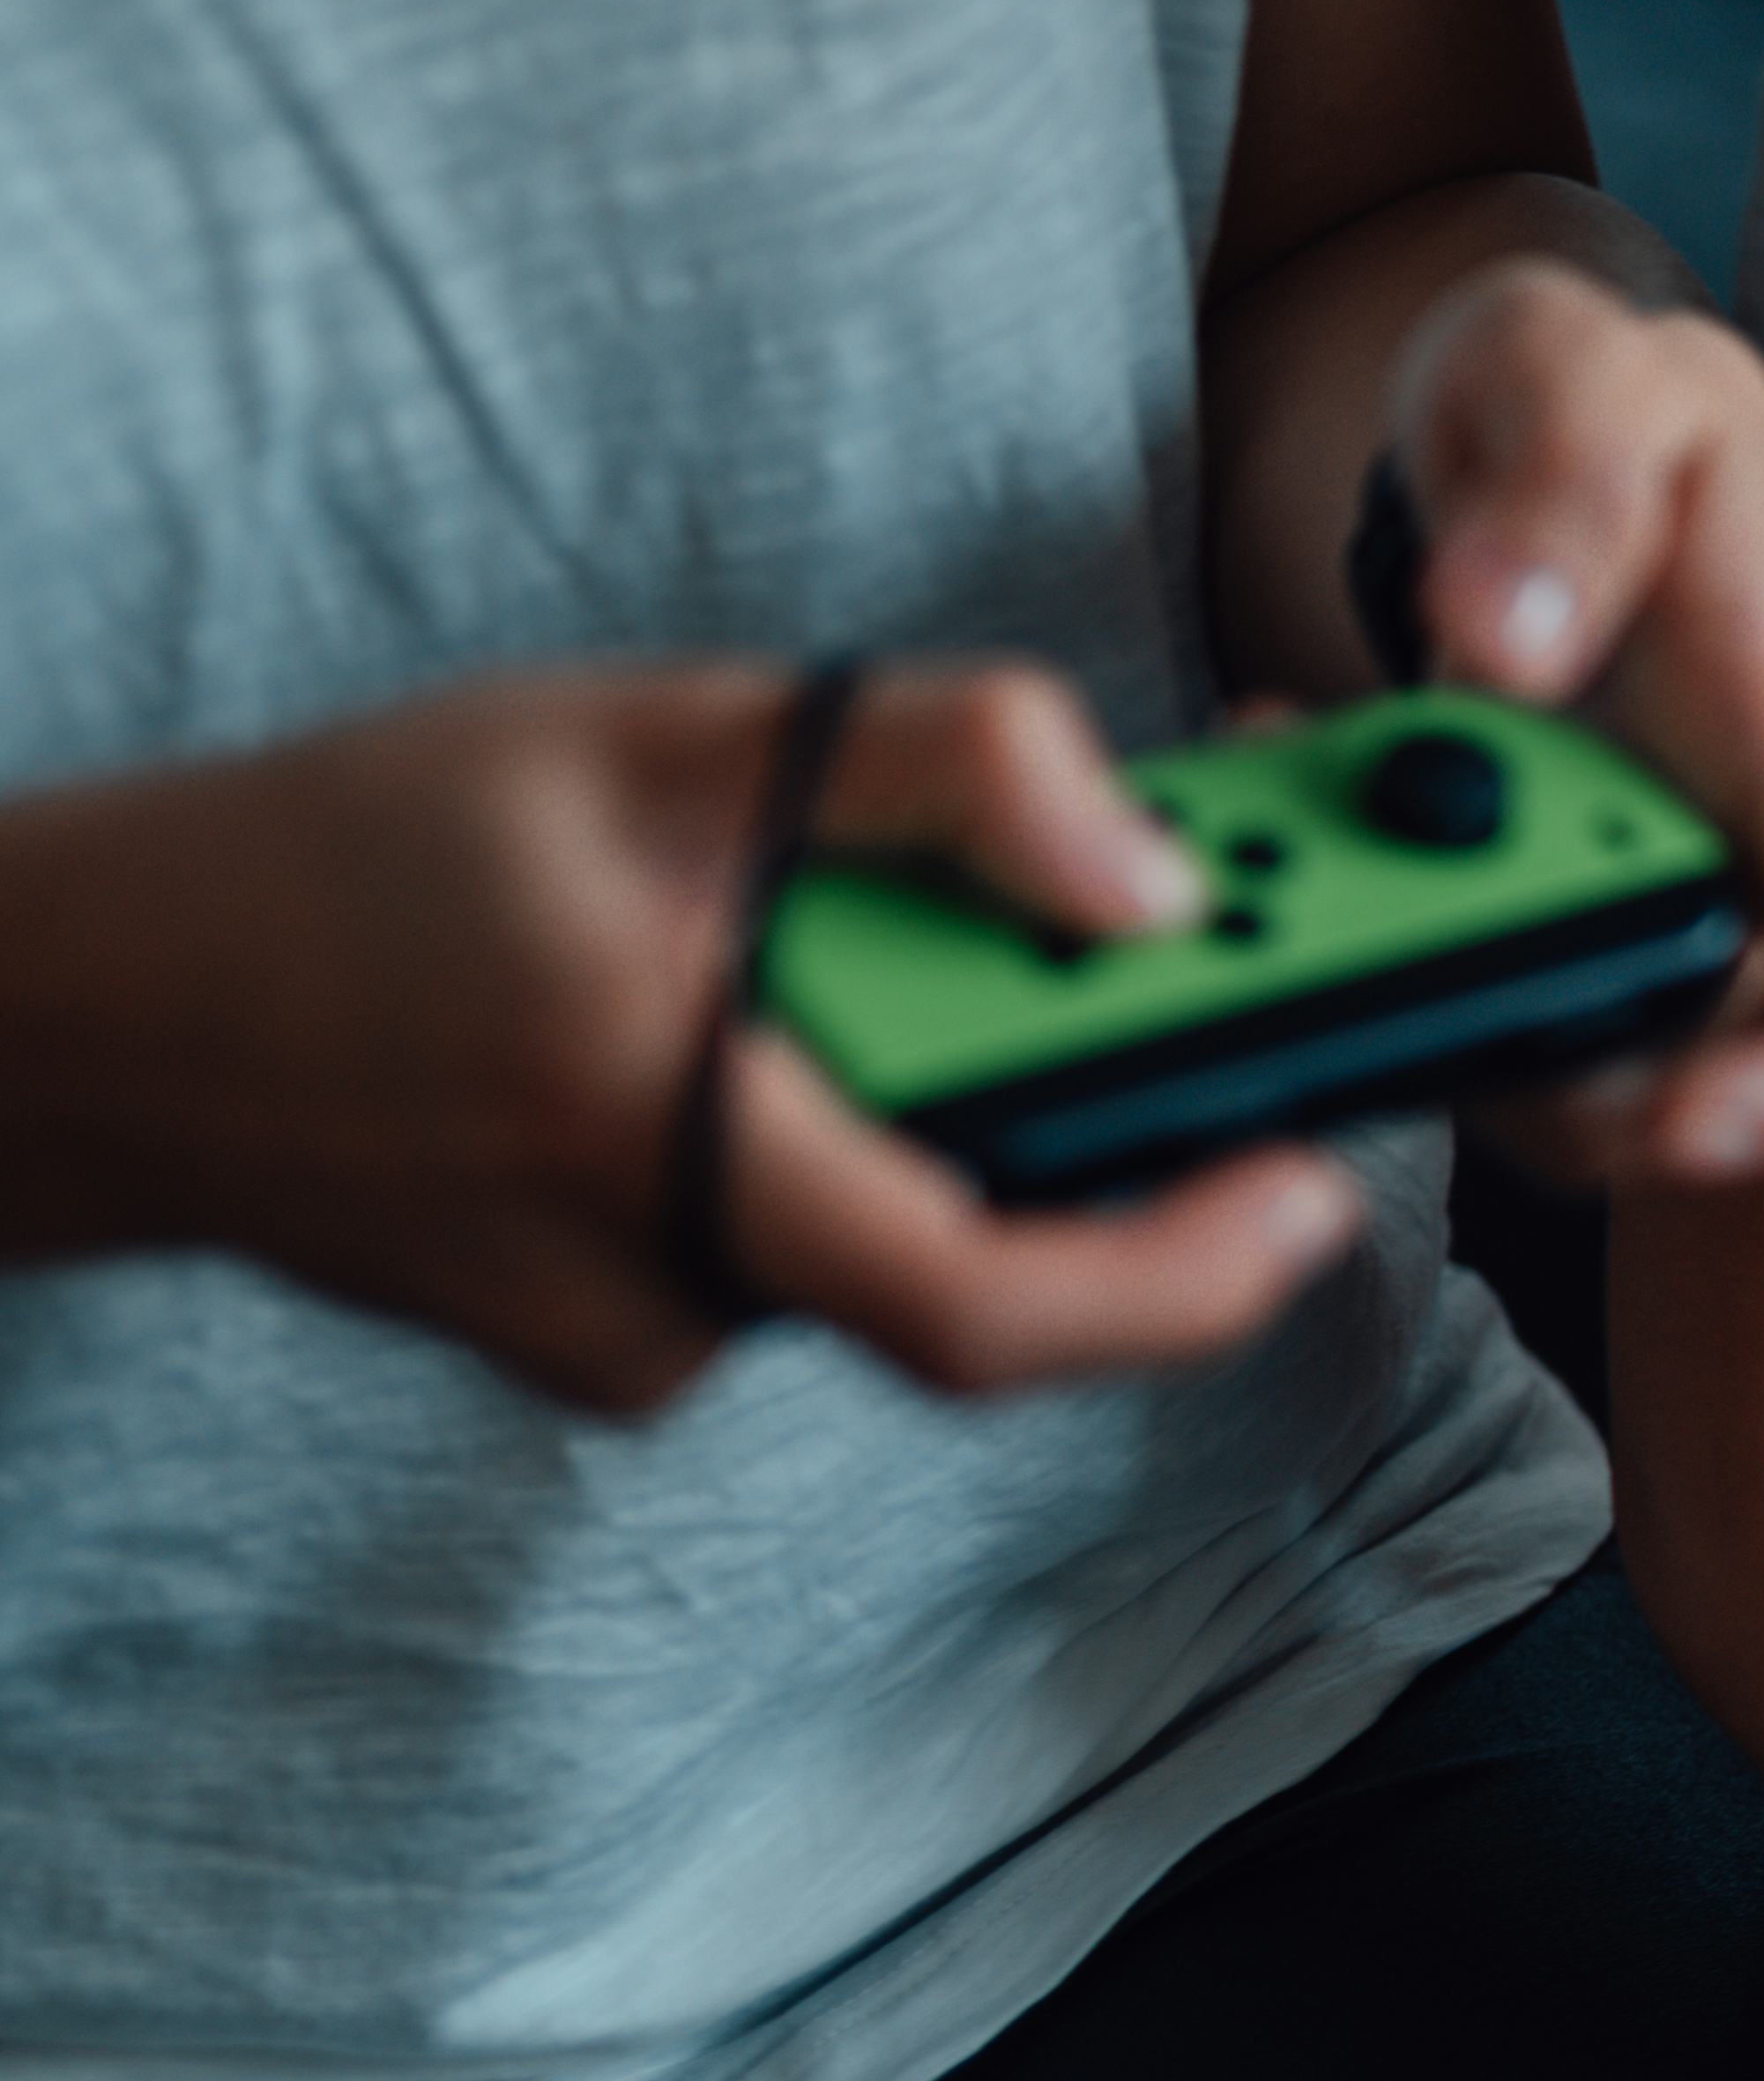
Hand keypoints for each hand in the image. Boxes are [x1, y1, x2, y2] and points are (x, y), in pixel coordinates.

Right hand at [0, 659, 1355, 1412]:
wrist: (98, 1007)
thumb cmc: (351, 850)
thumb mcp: (652, 737)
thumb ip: (932, 771)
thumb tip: (1150, 879)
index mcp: (663, 1136)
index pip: (992, 1302)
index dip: (1189, 1270)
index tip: (1324, 1177)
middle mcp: (664, 1288)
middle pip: (985, 1264)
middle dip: (1120, 1128)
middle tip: (1226, 992)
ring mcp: (640, 1341)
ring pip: (893, 1233)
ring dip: (969, 1105)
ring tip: (945, 948)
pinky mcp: (623, 1344)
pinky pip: (809, 1237)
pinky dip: (859, 1131)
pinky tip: (783, 1016)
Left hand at [1359, 261, 1763, 1189]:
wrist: (1543, 416)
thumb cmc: (1602, 395)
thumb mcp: (1581, 373)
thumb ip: (1565, 482)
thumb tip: (1506, 641)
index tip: (1689, 1128)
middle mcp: (1723, 862)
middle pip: (1689, 1080)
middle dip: (1533, 1081)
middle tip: (1370, 964)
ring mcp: (1614, 892)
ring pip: (1548, 1060)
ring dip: (1411, 1005)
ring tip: (1292, 833)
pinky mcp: (1507, 896)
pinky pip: (1434, 977)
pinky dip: (1338, 932)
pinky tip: (1271, 796)